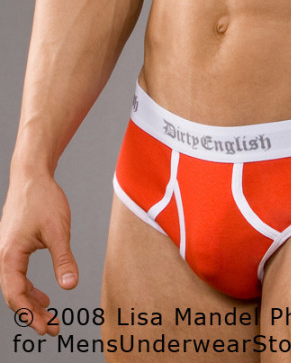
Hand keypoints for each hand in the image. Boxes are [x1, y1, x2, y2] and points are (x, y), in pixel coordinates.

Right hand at [0, 173, 78, 335]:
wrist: (31, 175)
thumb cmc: (42, 198)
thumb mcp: (58, 230)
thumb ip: (63, 259)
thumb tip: (70, 285)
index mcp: (10, 255)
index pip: (16, 296)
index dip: (31, 316)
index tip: (48, 329)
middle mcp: (2, 255)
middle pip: (13, 295)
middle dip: (31, 314)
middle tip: (52, 328)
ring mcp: (5, 251)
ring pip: (13, 286)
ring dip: (30, 303)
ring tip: (49, 314)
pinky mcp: (11, 246)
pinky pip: (16, 275)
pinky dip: (28, 289)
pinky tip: (43, 294)